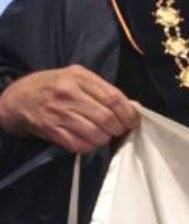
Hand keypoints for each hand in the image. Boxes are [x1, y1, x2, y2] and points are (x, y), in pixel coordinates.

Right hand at [0, 66, 140, 152]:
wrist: (19, 97)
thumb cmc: (55, 86)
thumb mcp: (77, 77)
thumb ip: (102, 89)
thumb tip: (131, 107)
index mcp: (79, 78)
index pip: (113, 98)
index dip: (129, 114)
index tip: (133, 122)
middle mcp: (68, 94)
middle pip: (106, 118)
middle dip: (118, 128)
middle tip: (119, 130)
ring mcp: (58, 113)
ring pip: (95, 133)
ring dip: (105, 138)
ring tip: (104, 135)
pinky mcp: (50, 129)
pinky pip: (78, 145)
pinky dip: (89, 146)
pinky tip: (89, 141)